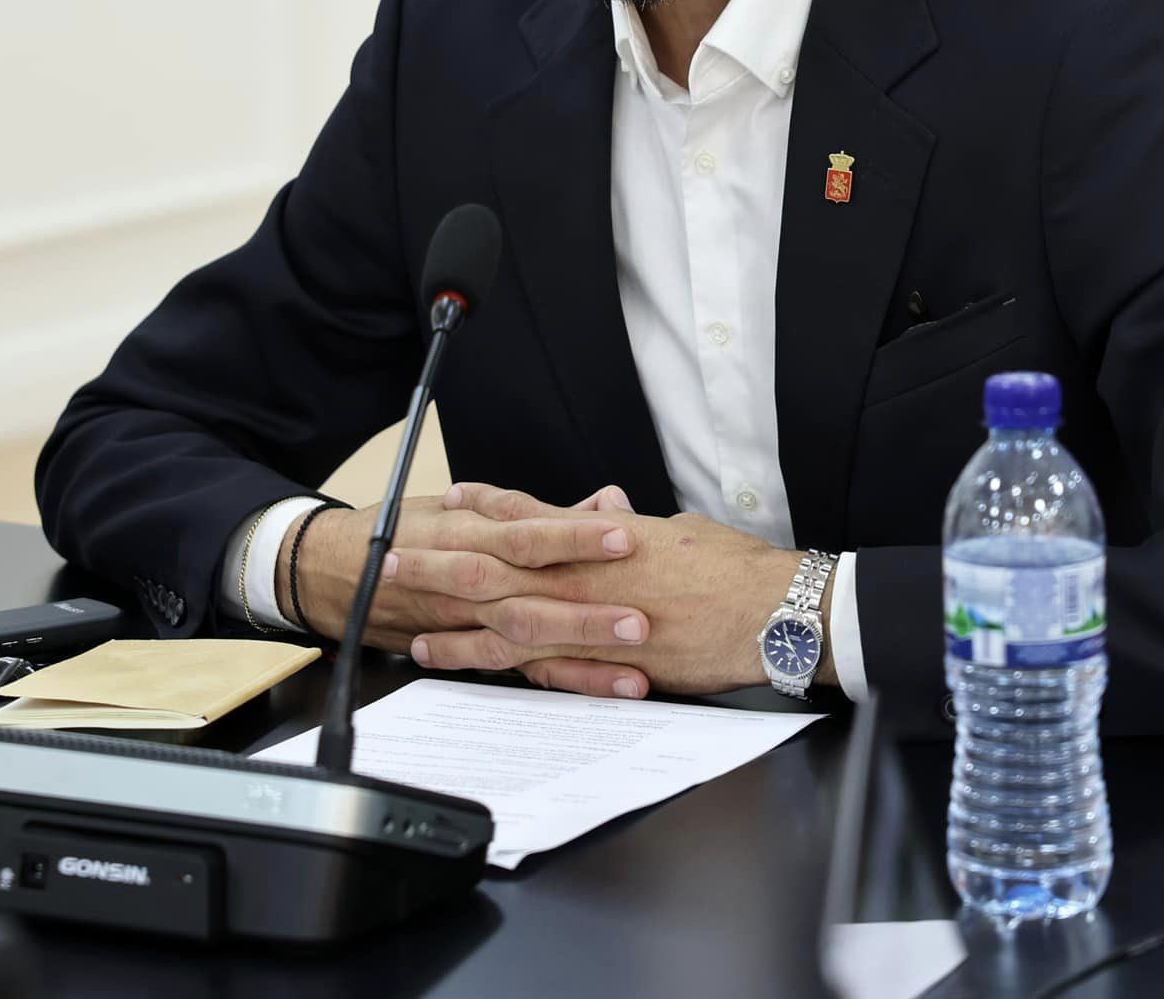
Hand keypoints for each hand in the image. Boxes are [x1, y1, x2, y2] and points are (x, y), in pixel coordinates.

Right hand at [284, 495, 653, 696]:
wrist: (338, 570)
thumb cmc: (409, 529)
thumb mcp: (464, 505)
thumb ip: (537, 509)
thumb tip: (602, 502)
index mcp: (474, 533)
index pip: (529, 530)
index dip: (574, 534)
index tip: (624, 532)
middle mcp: (472, 579)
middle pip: (532, 592)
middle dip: (586, 607)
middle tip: (641, 616)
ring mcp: (469, 621)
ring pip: (525, 637)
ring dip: (579, 649)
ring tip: (633, 660)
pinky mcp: (471, 650)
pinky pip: (517, 669)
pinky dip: (560, 680)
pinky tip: (606, 688)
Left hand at [412, 484, 821, 696]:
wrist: (772, 612)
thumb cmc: (733, 569)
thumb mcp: (677, 531)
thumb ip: (632, 528)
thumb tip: (608, 513)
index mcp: (603, 537)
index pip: (533, 517)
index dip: (489, 508)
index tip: (454, 498)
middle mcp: (587, 575)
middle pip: (498, 565)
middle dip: (441, 562)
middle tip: (391, 557)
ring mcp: (593, 620)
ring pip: (506, 621)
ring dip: (455, 623)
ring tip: (410, 625)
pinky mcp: (608, 663)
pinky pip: (543, 663)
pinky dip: (503, 661)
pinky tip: (472, 665)